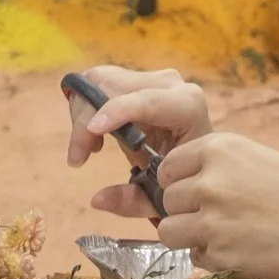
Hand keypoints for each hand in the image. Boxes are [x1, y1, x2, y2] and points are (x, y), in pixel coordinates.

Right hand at [64, 68, 211, 204]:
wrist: (200, 159)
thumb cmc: (185, 176)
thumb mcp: (160, 196)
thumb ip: (131, 200)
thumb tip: (96, 200)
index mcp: (187, 107)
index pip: (147, 100)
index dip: (116, 111)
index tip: (92, 131)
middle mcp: (171, 84)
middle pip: (112, 84)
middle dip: (87, 119)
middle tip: (79, 158)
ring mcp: (151, 78)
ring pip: (100, 79)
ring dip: (83, 112)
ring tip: (88, 148)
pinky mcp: (136, 79)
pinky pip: (99, 82)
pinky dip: (87, 106)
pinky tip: (97, 135)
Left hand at [149, 134, 278, 278]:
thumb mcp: (258, 160)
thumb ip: (220, 170)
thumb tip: (188, 188)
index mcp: (219, 148)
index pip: (168, 168)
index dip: (180, 183)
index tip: (198, 192)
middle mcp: (210, 180)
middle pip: (167, 201)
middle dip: (186, 212)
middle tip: (219, 219)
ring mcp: (213, 219)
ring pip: (170, 233)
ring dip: (191, 238)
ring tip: (225, 238)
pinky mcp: (222, 255)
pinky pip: (196, 259)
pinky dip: (213, 259)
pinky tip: (243, 252)